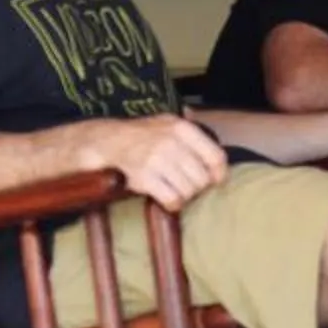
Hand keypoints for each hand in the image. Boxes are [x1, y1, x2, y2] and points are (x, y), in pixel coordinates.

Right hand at [83, 116, 229, 211]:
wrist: (106, 142)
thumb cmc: (142, 136)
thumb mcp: (168, 124)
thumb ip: (194, 137)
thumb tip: (221, 162)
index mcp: (182, 128)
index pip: (216, 157)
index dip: (219, 174)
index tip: (215, 181)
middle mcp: (171, 142)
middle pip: (203, 178)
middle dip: (197, 187)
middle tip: (187, 186)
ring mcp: (157, 160)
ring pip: (189, 190)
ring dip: (184, 196)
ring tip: (174, 190)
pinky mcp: (143, 178)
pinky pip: (172, 199)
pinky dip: (173, 204)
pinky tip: (166, 198)